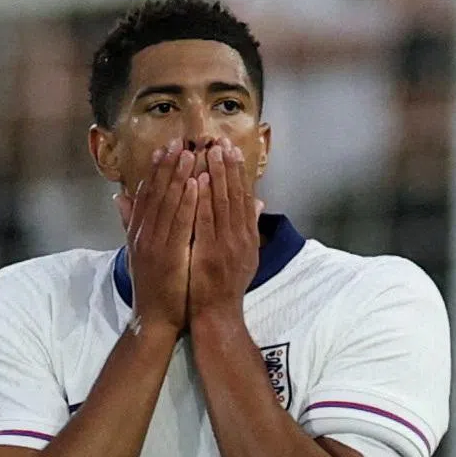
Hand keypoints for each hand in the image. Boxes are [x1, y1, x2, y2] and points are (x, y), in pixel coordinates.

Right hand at [117, 139, 197, 333]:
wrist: (154, 319)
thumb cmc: (154, 287)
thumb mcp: (138, 251)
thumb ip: (130, 223)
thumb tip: (117, 197)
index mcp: (138, 232)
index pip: (147, 194)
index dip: (156, 170)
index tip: (165, 148)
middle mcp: (144, 233)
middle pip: (157, 192)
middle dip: (168, 165)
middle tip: (180, 140)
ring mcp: (154, 243)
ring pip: (168, 203)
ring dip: (179, 176)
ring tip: (190, 153)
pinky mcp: (168, 254)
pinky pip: (180, 223)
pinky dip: (188, 201)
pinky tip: (197, 184)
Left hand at [188, 138, 259, 323]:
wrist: (218, 315)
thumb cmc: (226, 286)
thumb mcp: (245, 255)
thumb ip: (249, 226)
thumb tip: (259, 201)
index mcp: (247, 236)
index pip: (243, 197)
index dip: (237, 172)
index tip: (231, 149)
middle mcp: (240, 237)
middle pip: (234, 195)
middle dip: (226, 166)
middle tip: (219, 141)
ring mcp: (226, 245)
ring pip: (221, 203)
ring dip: (215, 175)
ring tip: (209, 151)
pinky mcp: (210, 253)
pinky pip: (205, 221)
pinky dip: (201, 200)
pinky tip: (196, 181)